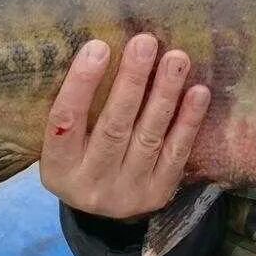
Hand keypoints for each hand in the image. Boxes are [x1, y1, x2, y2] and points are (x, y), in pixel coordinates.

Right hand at [40, 33, 209, 219]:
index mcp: (58, 167)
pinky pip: (176, 153)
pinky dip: (188, 121)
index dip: (81, 83)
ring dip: (165, 94)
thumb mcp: (67, 141)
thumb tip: (102, 48)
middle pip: (113, 127)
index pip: (65, 120)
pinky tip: (198, 92)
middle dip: (132, 81)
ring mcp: (126, 192)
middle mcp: (90, 183)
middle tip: (145, 42)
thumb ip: (78, 107)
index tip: (98, 46)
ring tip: (177, 58)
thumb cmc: (83, 156)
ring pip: (148, 136)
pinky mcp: (157, 193)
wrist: (104, 213)